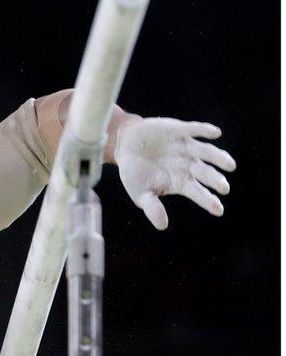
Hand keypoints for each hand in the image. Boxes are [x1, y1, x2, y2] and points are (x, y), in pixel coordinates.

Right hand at [114, 117, 235, 229]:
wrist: (125, 145)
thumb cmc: (135, 172)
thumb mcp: (140, 193)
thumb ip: (152, 208)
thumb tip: (163, 226)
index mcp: (181, 181)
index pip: (198, 192)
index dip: (208, 200)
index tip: (218, 210)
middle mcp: (188, 164)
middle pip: (205, 172)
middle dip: (214, 179)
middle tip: (224, 188)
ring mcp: (185, 147)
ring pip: (205, 152)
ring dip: (218, 157)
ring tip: (229, 165)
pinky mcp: (178, 129)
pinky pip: (194, 129)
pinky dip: (204, 131)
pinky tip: (215, 134)